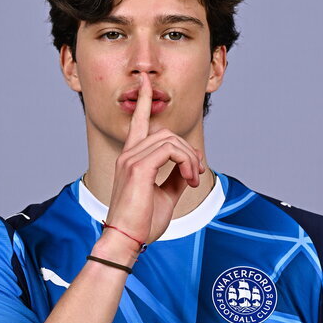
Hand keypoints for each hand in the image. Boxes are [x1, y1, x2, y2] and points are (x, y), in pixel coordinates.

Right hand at [104, 71, 206, 250]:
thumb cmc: (142, 223)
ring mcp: (131, 159)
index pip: (137, 122)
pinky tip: (189, 180)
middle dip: (188, 150)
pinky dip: (186, 162)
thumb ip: (175, 178)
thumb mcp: (165, 197)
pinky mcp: (138, 167)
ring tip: (192, 180)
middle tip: (196, 175)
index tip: (146, 82)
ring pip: (170, 139)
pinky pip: (171, 150)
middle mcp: (128, 155)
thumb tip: (188, 169)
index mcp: (131, 159)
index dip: (143, 100)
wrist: (126, 240)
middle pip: (165, 132)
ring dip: (190, 158)